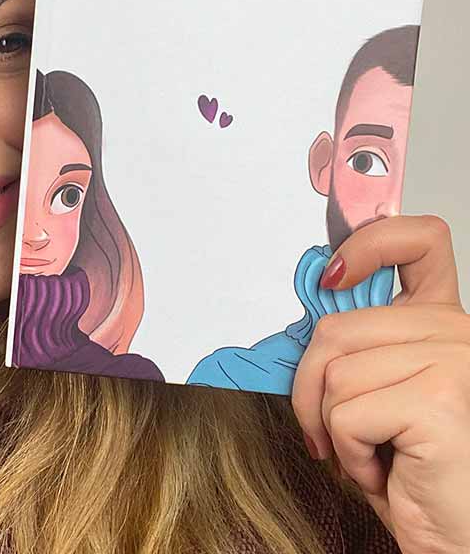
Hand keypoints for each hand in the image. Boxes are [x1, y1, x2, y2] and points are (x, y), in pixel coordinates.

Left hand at [291, 215, 469, 553]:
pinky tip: (387, 471)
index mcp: (440, 322)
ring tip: (373, 453)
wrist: (457, 539)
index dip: (367, 244)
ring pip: (334, 372)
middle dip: (311, 387)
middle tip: (328, 430)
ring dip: (331, 427)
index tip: (332, 276)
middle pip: (337, 327)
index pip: (418, 240)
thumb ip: (359, 346)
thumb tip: (309, 313)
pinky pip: (345, 412)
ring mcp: (454, 360)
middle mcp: (456, 331)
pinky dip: (347, 452)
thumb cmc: (417, 473)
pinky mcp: (440, 399)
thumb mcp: (382, 392)